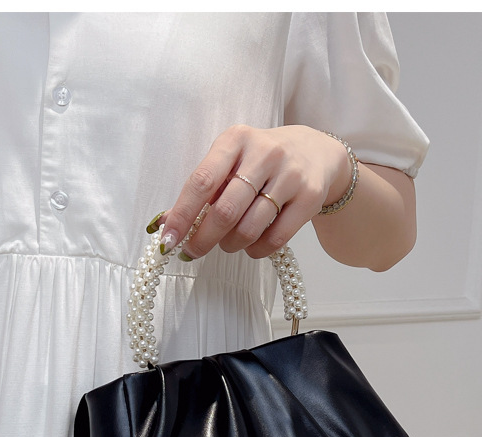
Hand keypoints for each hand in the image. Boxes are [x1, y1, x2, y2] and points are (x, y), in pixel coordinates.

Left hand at [153, 125, 349, 260]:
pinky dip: (256, 251)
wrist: (315, 153)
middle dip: (203, 238)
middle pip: (225, 210)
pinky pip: (275, 239)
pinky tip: (250, 247)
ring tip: (227, 244)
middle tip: (193, 251)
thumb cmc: (260, 162)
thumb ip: (202, 190)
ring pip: (249, 228)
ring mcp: (290, 175)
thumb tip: (166, 225)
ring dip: (230, 245)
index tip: (169, 239)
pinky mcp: (309, 197)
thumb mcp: (231, 161)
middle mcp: (265, 153)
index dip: (182, 214)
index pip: (202, 181)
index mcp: (236, 140)